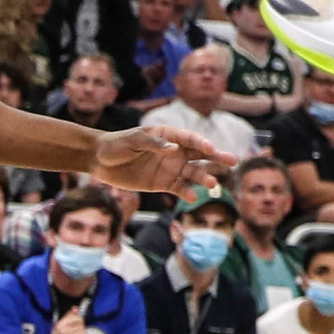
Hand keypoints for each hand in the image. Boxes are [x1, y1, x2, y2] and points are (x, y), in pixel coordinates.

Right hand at [49, 307, 85, 333]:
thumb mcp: (59, 325)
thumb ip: (68, 316)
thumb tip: (76, 308)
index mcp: (60, 325)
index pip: (75, 318)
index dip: (79, 319)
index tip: (79, 321)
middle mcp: (64, 332)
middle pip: (80, 325)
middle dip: (82, 326)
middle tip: (80, 328)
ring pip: (82, 332)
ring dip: (83, 333)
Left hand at [94, 124, 235, 194]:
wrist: (99, 160)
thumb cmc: (116, 144)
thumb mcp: (132, 140)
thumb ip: (152, 143)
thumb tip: (171, 148)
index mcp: (168, 136)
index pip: (190, 139)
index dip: (202, 143)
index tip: (212, 149)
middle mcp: (173, 151)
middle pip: (200, 154)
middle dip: (217, 157)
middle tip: (233, 161)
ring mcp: (169, 168)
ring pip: (192, 173)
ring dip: (203, 178)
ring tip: (213, 185)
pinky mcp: (162, 183)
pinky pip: (178, 188)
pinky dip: (186, 193)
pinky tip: (192, 197)